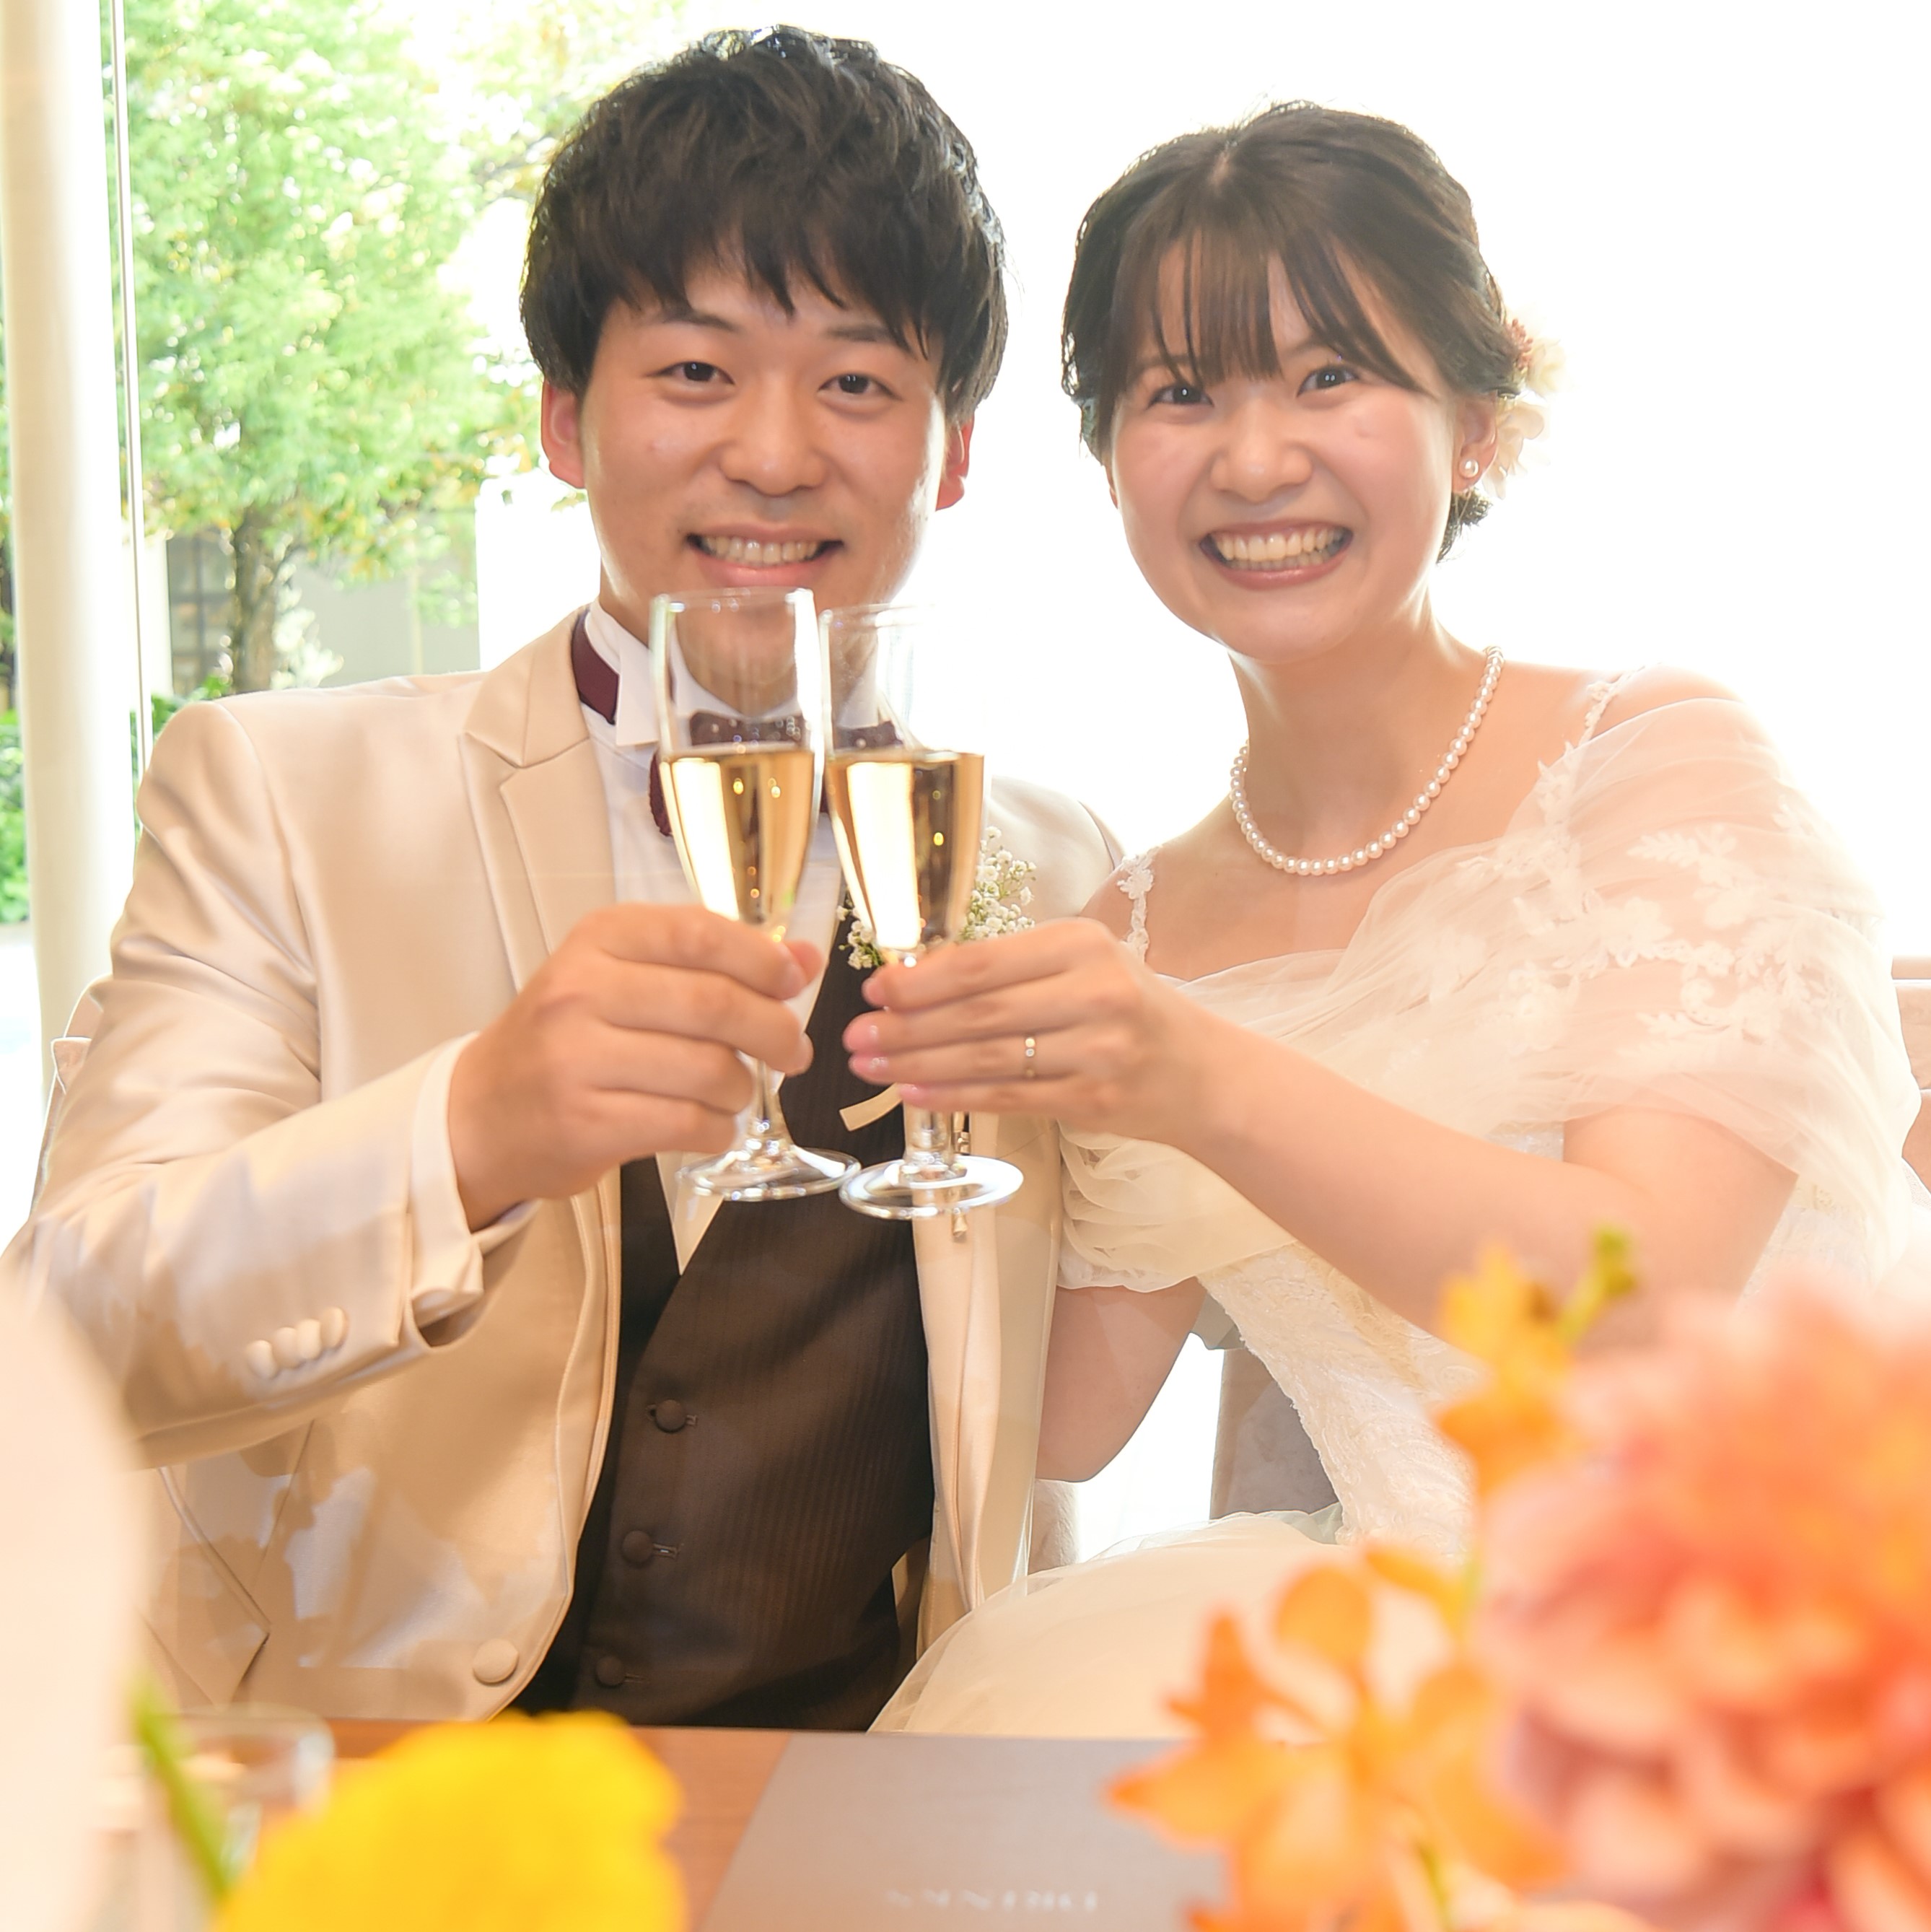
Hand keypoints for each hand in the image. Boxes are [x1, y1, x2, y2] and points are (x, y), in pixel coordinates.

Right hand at [449, 903, 817, 1227]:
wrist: (480, 1115)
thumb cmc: (567, 1040)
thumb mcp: (627, 980)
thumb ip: (714, 964)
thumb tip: (806, 958)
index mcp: (598, 939)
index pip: (699, 933)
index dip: (762, 960)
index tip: (792, 984)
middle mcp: (581, 990)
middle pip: (714, 1004)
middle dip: (774, 1031)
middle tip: (794, 1053)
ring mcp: (577, 1059)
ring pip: (708, 1069)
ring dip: (743, 1088)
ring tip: (736, 1092)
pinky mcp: (584, 1123)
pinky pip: (687, 1123)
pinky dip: (718, 1129)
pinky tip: (711, 1126)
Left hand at [842, 919, 1219, 1140]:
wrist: (1201, 1073)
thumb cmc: (1129, 1012)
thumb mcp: (1081, 967)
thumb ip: (1012, 968)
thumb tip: (916, 977)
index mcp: (1083, 943)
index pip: (983, 963)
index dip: (920, 980)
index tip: (874, 989)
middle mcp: (1096, 991)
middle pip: (978, 1011)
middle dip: (907, 1026)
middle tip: (856, 1035)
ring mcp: (1098, 1049)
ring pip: (987, 1058)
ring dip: (919, 1064)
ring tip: (871, 1067)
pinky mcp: (1094, 1099)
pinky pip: (1008, 1097)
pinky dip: (954, 1097)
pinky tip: (915, 1094)